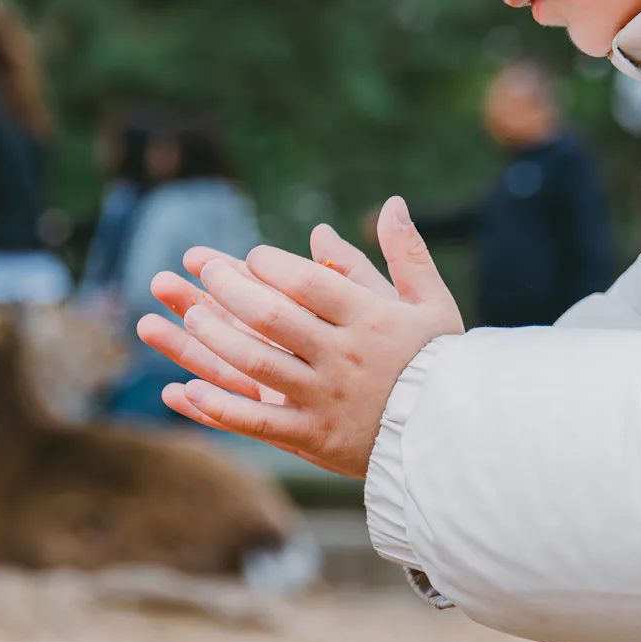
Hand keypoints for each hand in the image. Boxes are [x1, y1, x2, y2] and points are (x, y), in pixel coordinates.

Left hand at [135, 199, 462, 477]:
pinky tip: (185, 390)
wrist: (455, 438)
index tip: (250, 256)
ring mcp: (323, 398)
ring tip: (191, 316)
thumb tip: (392, 203)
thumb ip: (407, 254)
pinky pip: (256, 422)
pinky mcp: (312, 436)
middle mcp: (342, 357)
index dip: (271, 265)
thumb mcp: (432, 304)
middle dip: (230, 290)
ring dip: (216, 339)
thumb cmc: (439, 364)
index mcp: (369, 321)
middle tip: (204, 271)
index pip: (308, 283)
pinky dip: (219, 406)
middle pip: (272, 318)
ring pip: (256, 365)